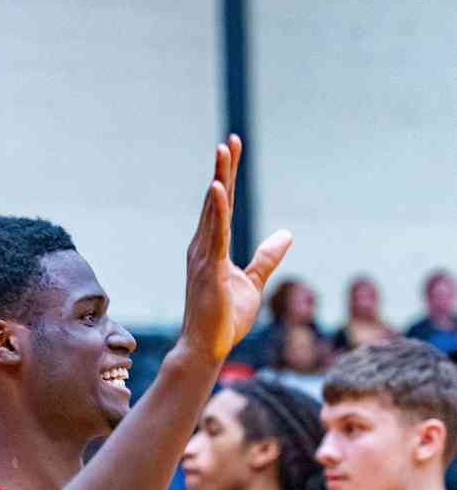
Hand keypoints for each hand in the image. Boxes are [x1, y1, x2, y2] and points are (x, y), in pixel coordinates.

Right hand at [182, 135, 291, 362]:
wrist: (206, 348)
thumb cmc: (224, 319)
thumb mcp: (253, 282)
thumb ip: (267, 257)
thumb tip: (287, 235)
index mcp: (212, 249)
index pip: (222, 207)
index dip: (228, 177)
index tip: (233, 149)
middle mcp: (202, 248)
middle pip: (215, 202)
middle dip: (223, 170)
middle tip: (230, 141)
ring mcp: (203, 258)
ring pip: (213, 212)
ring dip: (219, 180)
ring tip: (223, 152)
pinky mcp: (208, 270)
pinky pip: (215, 234)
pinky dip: (216, 210)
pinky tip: (218, 188)